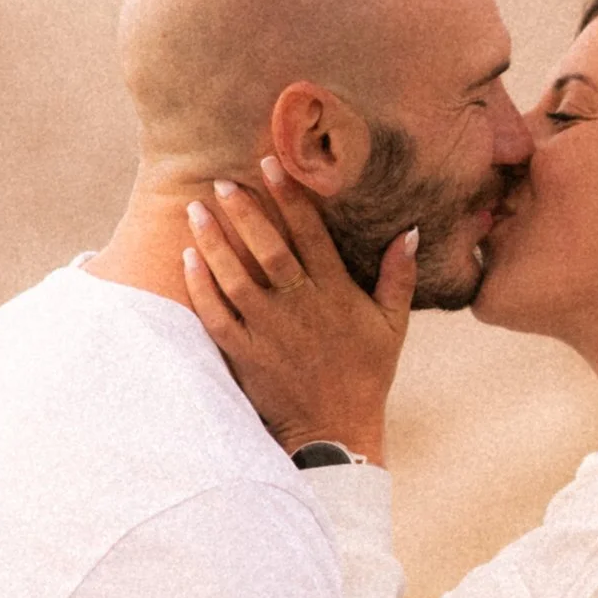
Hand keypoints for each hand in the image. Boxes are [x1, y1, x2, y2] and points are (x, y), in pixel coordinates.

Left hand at [181, 162, 414, 459]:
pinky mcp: (245, 356)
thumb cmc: (366, 375)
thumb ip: (399, 277)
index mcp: (336, 295)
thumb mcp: (393, 326)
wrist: (335, 432)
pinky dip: (201, 288)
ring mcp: (269, 333)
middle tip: (222, 181)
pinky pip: (217, 316)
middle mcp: (301, 309)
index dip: (291, 199)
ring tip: (195, 211)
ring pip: (236, 280)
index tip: (272, 165)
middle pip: (269, 252)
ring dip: (215, 243)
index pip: (311, 236)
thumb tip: (409, 231)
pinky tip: (188, 259)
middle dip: (245, 213)